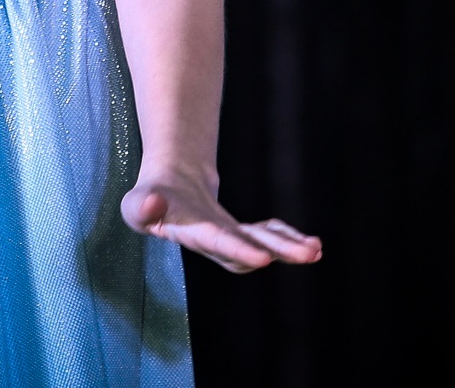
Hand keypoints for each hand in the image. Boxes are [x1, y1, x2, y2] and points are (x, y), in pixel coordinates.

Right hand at [122, 171, 321, 272]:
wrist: (164, 195)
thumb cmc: (149, 199)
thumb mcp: (137, 201)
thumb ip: (141, 206)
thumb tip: (154, 202)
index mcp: (190, 235)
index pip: (217, 243)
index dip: (239, 251)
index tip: (264, 258)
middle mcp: (214, 243)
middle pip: (249, 250)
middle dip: (279, 251)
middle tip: (309, 254)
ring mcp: (230, 239)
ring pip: (263, 245)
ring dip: (289, 247)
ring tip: (316, 249)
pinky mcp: (240, 233)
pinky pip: (267, 235)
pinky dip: (286, 236)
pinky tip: (309, 241)